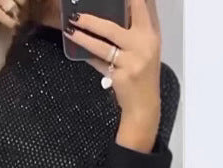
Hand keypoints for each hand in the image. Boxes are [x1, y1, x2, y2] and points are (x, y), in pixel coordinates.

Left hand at [64, 0, 161, 121]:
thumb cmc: (143, 73)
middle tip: (76, 15)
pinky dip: (89, 57)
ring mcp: (131, 61)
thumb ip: (136, 28)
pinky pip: (99, 63)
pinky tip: (77, 50)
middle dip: (91, 21)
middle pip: (113, 28)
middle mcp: (143, 45)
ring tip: (70, 30)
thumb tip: (124, 7)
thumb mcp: (146, 48)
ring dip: (83, 38)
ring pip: (102, 46)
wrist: (144, 104)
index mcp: (151, 34)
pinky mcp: (120, 76)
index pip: (142, 6)